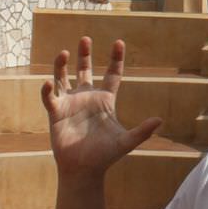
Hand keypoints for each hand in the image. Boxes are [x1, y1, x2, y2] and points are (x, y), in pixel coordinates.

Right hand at [42, 41, 161, 177]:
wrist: (84, 170)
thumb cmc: (105, 156)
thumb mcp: (126, 142)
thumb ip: (142, 131)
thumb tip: (160, 120)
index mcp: (105, 100)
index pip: (112, 74)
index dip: (115, 59)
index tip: (119, 42)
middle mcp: (87, 97)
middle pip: (85, 69)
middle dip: (84, 54)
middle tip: (86, 38)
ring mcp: (70, 103)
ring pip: (63, 78)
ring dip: (61, 65)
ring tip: (63, 52)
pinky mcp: (56, 112)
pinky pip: (50, 97)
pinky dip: (48, 90)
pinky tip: (47, 83)